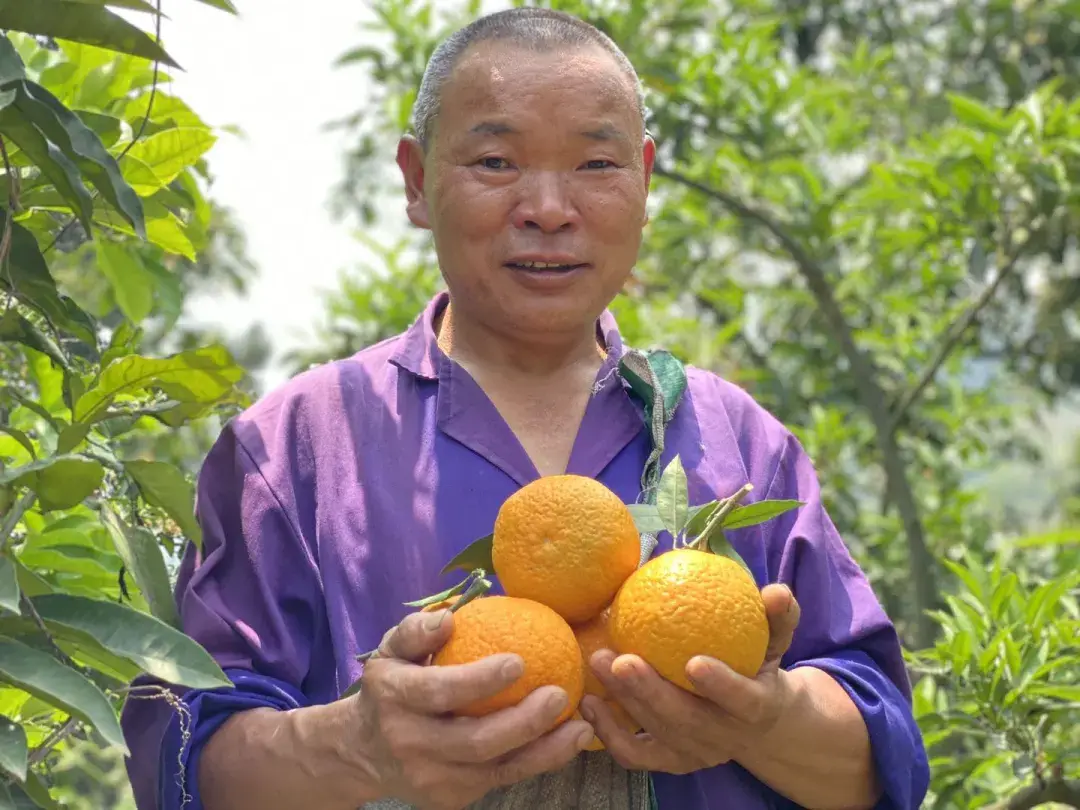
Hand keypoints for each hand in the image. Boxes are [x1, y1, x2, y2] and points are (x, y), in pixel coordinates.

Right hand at [347, 608, 594, 809]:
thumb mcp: (391, 650)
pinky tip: (569, 742)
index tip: (519, 661)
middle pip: (473, 741)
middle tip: (559, 694)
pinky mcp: (450, 799)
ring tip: (581, 727)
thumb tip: (448, 618)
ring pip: (495, 769)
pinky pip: (501, 779)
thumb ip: (417, 630)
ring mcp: (431, 779)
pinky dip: (539, 762)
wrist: (363, 752)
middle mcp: (410, 744)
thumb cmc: (392, 685)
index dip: (479, 680)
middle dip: (522, 722)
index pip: (439, 691)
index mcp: (394, 698)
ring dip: (544, 750)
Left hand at [581, 583, 800, 774]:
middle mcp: (726, 737)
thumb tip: (776, 591)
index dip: (721, 685)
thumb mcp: (775, 642)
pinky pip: (636, 754)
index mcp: (757, 707)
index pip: (743, 700)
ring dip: (623, 703)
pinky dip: (609, 733)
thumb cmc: (759, 667)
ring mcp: (696, 753)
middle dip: (650, 693)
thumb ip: (777, 618)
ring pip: (657, 734)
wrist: (759, 723)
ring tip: (599, 663)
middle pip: (687, 721)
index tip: (693, 661)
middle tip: (621, 660)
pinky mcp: (671, 762)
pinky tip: (588, 701)